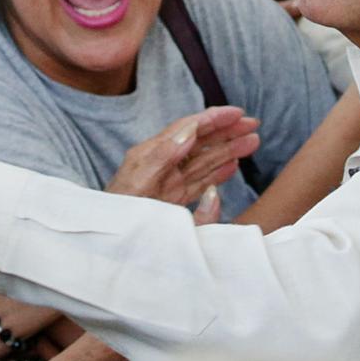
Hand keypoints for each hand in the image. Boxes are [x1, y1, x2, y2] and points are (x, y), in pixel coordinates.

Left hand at [106, 106, 259, 205]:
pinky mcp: (170, 202)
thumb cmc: (118, 217)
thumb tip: (191, 132)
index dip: (213, 119)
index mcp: (150, 157)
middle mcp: (160, 166)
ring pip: (203, 161)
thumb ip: (163, 157)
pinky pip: (198, 183)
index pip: (187, 130)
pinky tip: (233, 167)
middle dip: (226, 132)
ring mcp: (166, 184)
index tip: (237, 113)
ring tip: (252, 142)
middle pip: (198, 142)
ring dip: (227, 151)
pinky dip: (217, 174)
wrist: (106, 247)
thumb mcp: (138, 184)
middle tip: (253, 124)